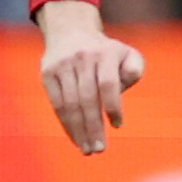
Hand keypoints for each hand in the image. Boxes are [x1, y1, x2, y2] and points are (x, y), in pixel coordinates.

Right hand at [37, 1, 145, 155]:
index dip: (112, 107)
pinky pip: (56, 104)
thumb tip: (123, 88)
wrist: (71, 31)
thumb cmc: (107, 52)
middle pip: (86, 99)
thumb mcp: (127, 54)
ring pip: (69, 104)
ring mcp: (62, 66)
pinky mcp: (47, 74)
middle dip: (93, 127)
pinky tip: (75, 138)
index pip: (108, 84)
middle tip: (99, 149)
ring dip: (78, 130)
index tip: (118, 125)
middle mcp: (82, 58)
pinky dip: (66, 124)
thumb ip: (134, 70)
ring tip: (88, 149)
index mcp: (105, 53)